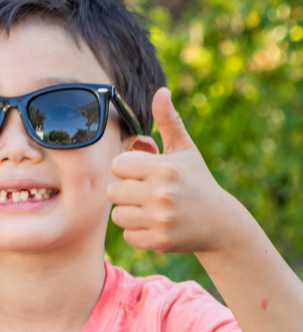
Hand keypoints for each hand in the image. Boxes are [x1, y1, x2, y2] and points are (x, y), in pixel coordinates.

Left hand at [108, 88, 244, 253]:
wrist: (220, 222)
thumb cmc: (196, 181)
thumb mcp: (185, 150)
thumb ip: (169, 121)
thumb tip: (160, 91)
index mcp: (165, 168)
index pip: (117, 166)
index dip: (127, 169)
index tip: (142, 173)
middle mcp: (162, 193)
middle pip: (112, 191)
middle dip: (125, 191)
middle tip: (145, 193)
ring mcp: (161, 219)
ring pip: (117, 215)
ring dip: (130, 213)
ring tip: (150, 209)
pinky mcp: (159, 240)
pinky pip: (128, 235)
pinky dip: (138, 232)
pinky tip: (156, 225)